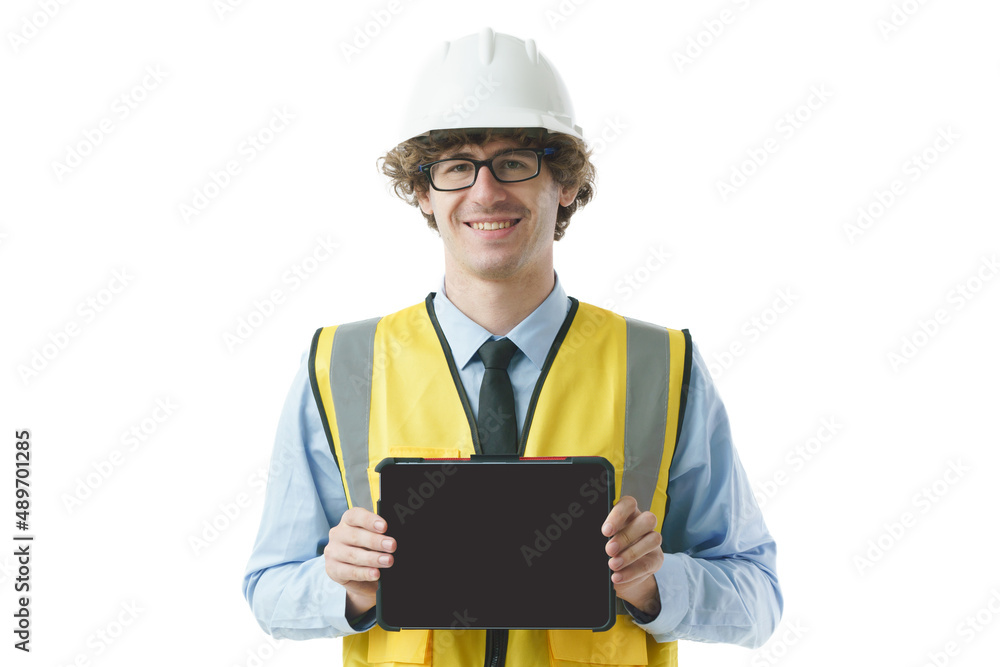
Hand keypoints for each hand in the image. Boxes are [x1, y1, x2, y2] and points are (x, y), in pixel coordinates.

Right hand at [323, 507, 395, 617]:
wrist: (360, 575)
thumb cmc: (368, 550)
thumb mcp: (373, 539)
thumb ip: (380, 535)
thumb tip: (392, 538)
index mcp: (348, 520)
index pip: (356, 516)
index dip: (370, 520)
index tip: (384, 526)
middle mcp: (338, 534)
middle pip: (356, 536)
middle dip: (376, 541)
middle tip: (392, 545)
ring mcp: (333, 551)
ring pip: (353, 555)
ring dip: (373, 558)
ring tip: (388, 561)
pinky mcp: (332, 569)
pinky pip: (350, 571)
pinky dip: (364, 573)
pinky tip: (375, 573)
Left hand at [602, 495, 662, 616]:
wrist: (619, 572)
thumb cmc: (607, 549)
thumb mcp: (600, 541)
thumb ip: (599, 538)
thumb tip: (589, 540)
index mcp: (628, 514)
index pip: (629, 504)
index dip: (618, 515)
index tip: (605, 532)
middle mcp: (643, 524)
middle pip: (647, 519)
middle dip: (627, 535)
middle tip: (609, 550)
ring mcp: (652, 541)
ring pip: (654, 539)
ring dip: (632, 554)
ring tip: (613, 565)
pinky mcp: (656, 560)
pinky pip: (648, 564)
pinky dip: (631, 572)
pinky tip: (617, 577)